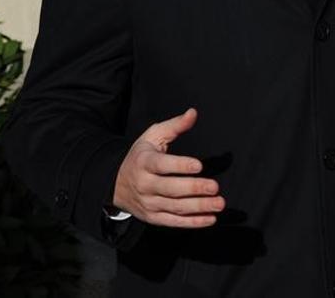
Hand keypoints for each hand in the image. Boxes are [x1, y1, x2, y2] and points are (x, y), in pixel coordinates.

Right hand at [112, 108, 223, 227]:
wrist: (115, 184)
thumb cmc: (141, 156)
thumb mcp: (153, 136)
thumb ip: (175, 126)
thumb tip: (193, 113)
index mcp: (144, 162)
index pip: (162, 165)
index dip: (180, 165)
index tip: (199, 165)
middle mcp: (145, 184)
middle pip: (171, 189)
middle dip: (194, 188)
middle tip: (215, 187)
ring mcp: (148, 203)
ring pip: (175, 207)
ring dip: (199, 207)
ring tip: (219, 203)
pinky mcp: (153, 217)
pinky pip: (174, 222)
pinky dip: (193, 222)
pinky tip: (211, 219)